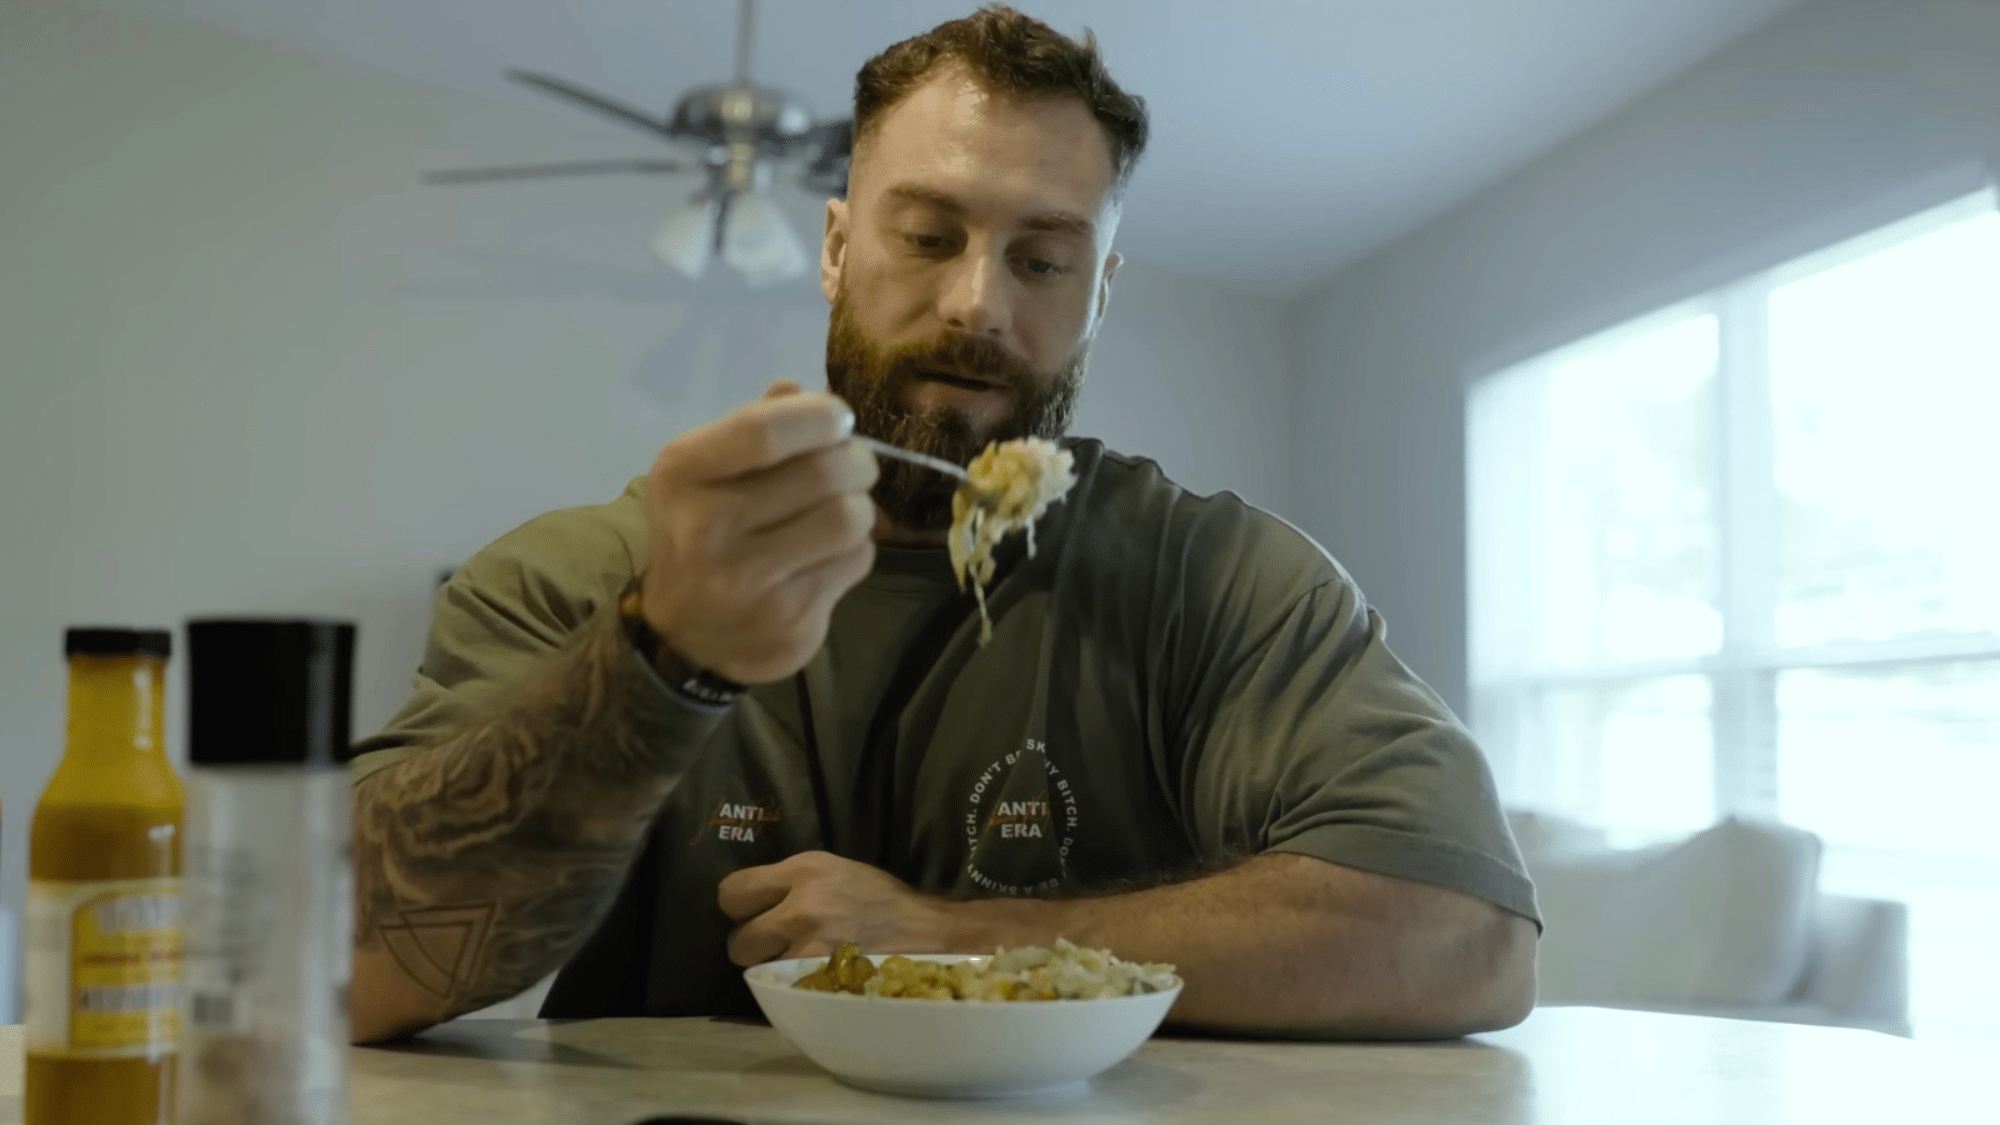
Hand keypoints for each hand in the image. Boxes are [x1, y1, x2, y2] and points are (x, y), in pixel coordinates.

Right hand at [642, 381, 878, 683]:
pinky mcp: (787, 621)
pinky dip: (855, 550)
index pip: (764, 432)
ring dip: (860, 508)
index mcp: (683, 474)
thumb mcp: (708, 470)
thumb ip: (756, 426)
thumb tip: (807, 394)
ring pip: (850, 519)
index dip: (819, 417)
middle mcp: (707, 528)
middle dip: (857, 462)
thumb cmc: (703, 530)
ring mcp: (747, 582)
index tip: (838, 419)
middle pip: (823, 474)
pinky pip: (856, 562)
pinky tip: (827, 556)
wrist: (683, 631)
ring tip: (840, 512)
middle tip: (855, 467)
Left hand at [717, 852, 956, 966]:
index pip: (733, 891)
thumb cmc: (885, 903)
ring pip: (759, 970)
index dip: (739, 909)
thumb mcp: (839, 872)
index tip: (753, 915)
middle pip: (738, 940)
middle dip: (753, 947)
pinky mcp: (820, 979)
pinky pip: (783, 989)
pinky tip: (814, 980)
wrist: (932, 935)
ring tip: (801, 965)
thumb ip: (797, 884)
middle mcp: (801, 905)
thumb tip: (761, 903)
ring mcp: (809, 946)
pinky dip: (793, 987)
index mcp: (806, 869)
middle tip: (776, 948)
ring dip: (773, 970)